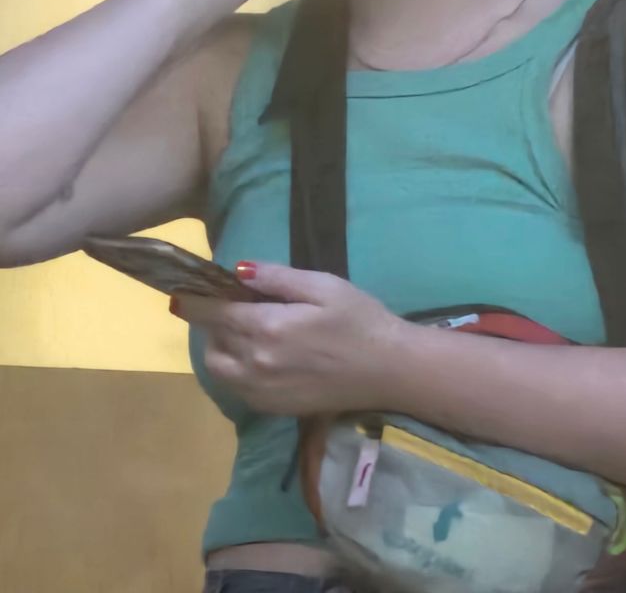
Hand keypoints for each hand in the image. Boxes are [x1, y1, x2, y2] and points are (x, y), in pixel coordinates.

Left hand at [174, 263, 406, 416]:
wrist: (388, 370)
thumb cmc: (360, 320)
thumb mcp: (322, 286)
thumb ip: (277, 278)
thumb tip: (238, 270)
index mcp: (267, 328)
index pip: (212, 313)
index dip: (194, 300)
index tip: (184, 290)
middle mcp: (256, 363)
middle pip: (212, 341)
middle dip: (211, 321)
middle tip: (229, 305)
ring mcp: (262, 390)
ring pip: (218, 368)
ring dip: (219, 347)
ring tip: (241, 331)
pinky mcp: (273, 407)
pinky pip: (236, 388)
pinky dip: (234, 370)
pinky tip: (256, 356)